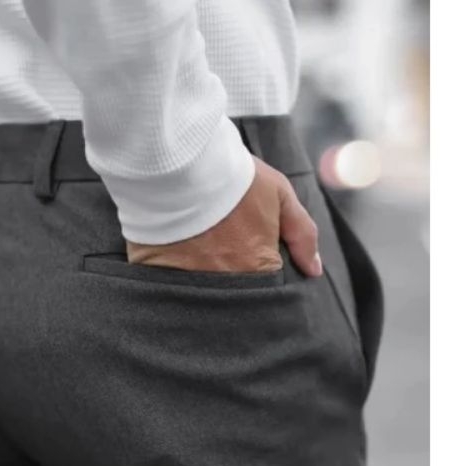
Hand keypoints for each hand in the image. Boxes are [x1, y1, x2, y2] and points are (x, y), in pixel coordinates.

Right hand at [126, 157, 322, 276]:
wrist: (183, 163)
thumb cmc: (235, 178)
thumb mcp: (279, 195)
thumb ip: (302, 234)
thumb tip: (315, 270)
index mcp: (257, 267)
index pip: (266, 287)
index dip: (259, 270)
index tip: (248, 252)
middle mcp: (225, 282)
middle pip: (234, 295)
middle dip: (232, 279)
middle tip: (223, 252)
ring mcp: (190, 281)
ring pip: (201, 295)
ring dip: (202, 280)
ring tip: (198, 252)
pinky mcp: (158, 273)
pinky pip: (168, 286)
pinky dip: (171, 276)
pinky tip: (172, 257)